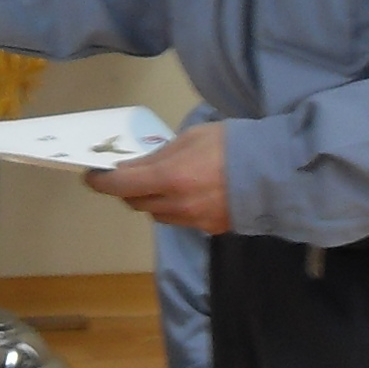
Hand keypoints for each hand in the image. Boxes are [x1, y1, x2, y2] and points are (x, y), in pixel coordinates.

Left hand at [91, 121, 231, 233]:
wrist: (276, 172)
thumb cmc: (233, 144)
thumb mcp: (192, 137)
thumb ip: (159, 156)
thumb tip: (134, 167)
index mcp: (171, 178)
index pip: (122, 186)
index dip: (102, 183)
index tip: (92, 176)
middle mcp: (177, 205)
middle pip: (136, 203)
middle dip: (127, 190)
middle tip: (127, 176)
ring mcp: (193, 221)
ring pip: (157, 215)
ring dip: (150, 200)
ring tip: (160, 183)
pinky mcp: (209, 229)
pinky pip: (179, 221)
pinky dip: (173, 208)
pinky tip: (186, 193)